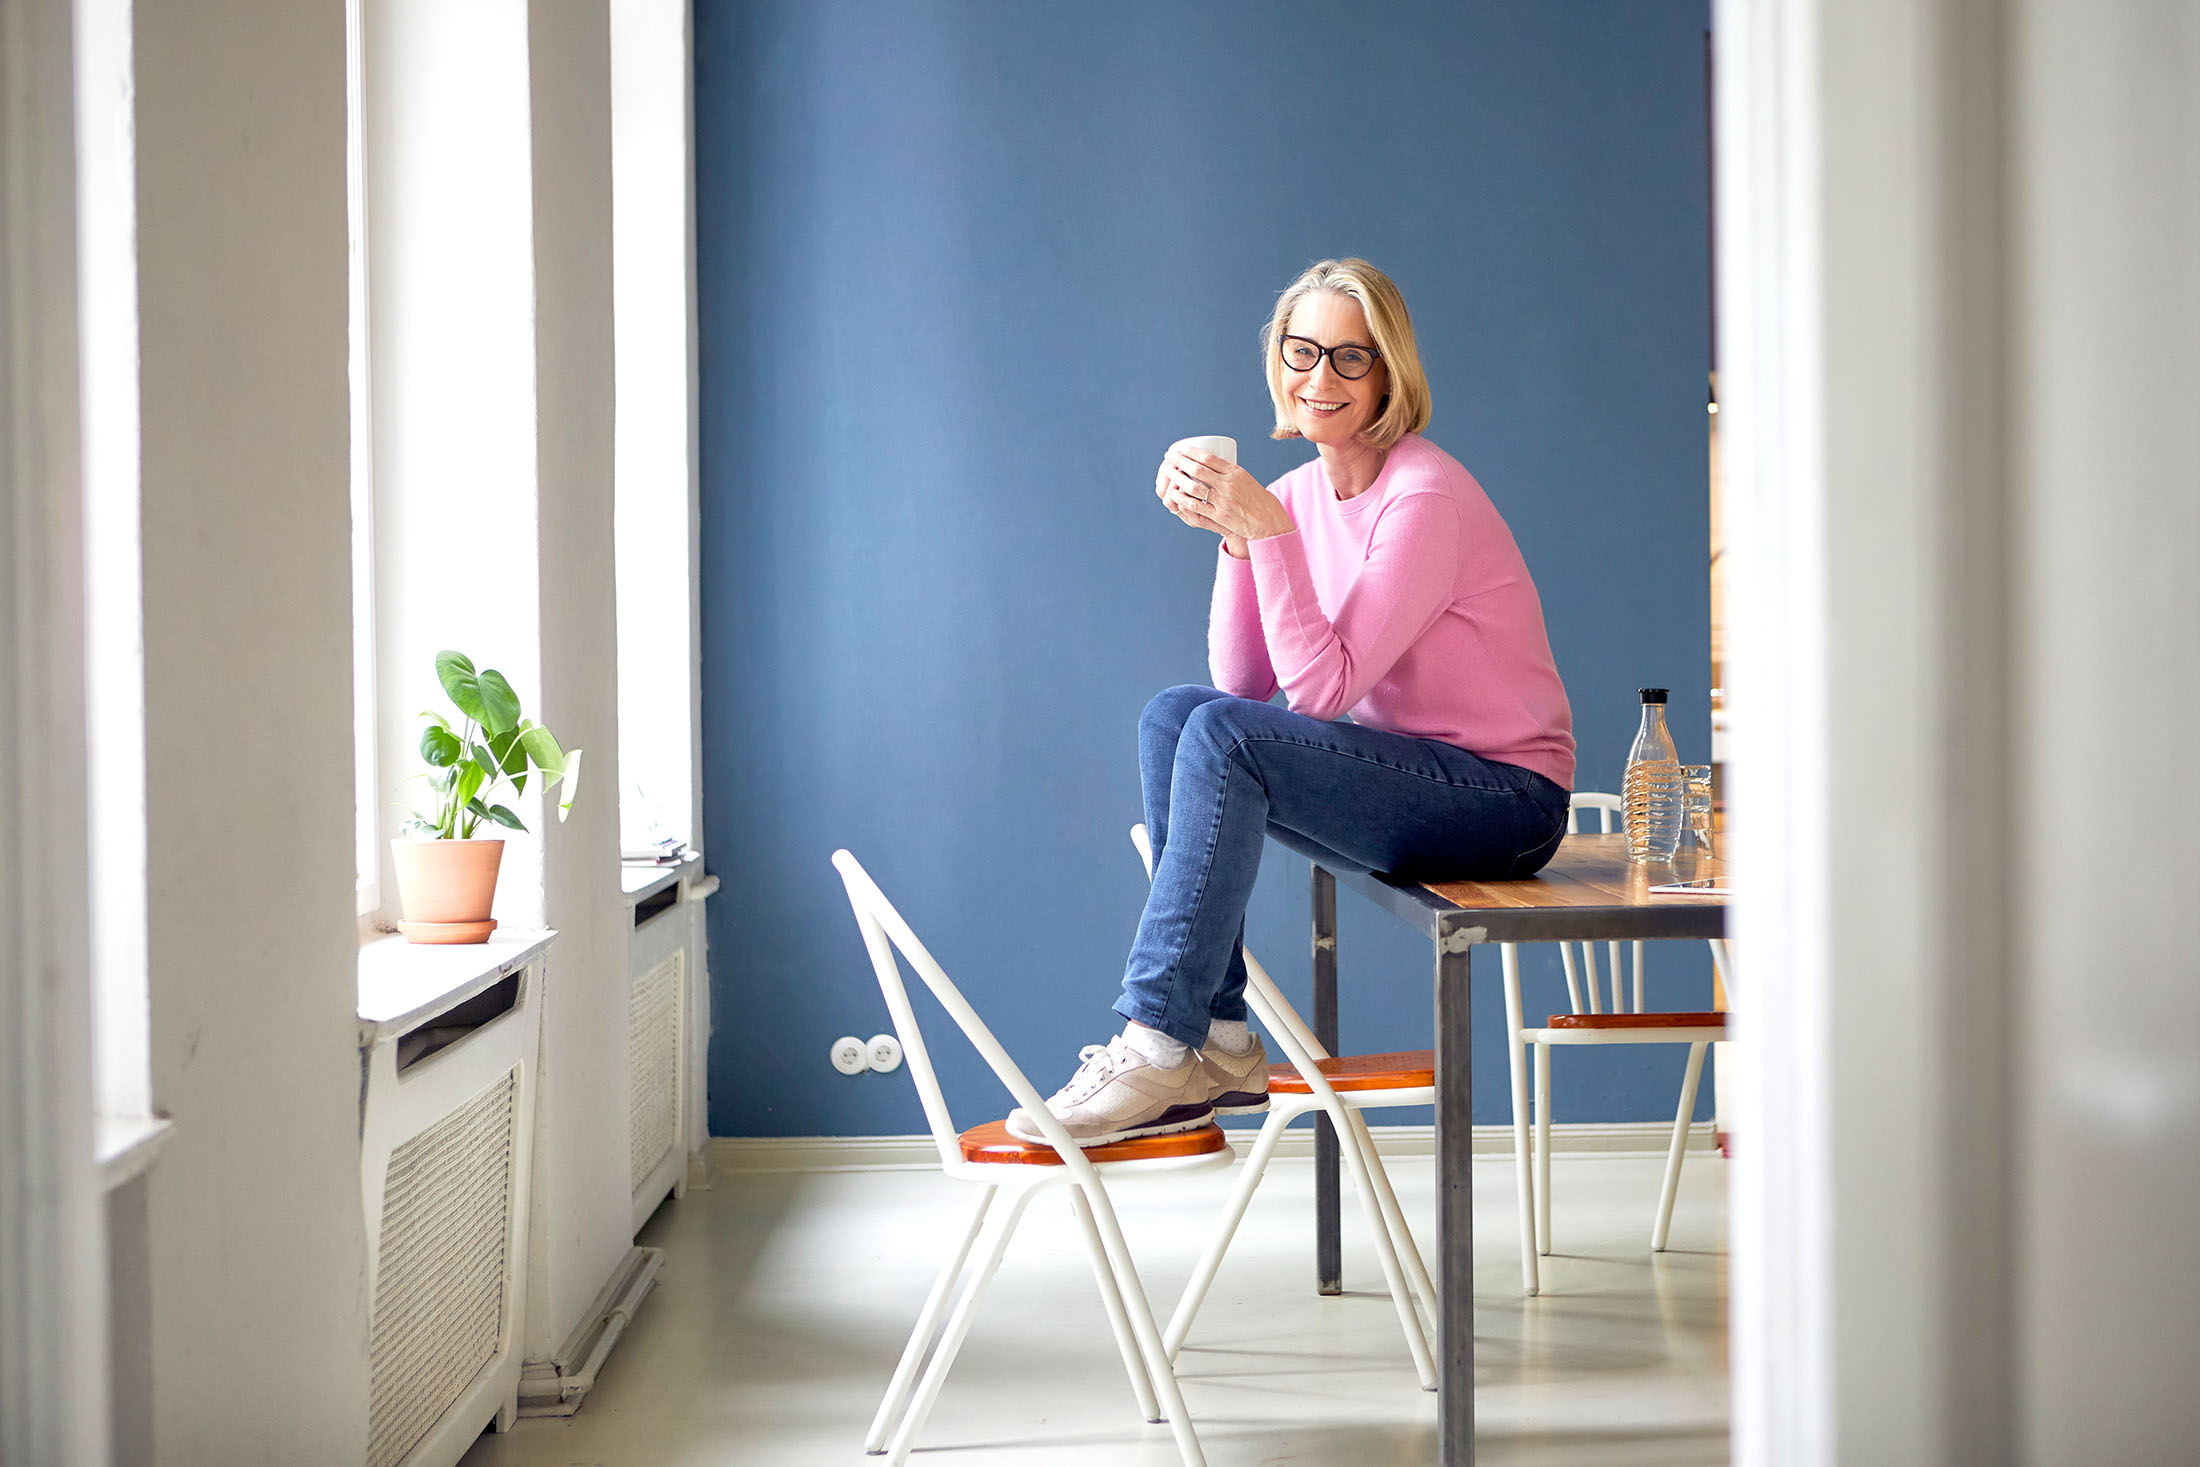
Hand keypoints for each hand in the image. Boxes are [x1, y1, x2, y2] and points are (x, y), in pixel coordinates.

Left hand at [1154, 442, 1293, 555]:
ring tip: (1168, 473)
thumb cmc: (1258, 500)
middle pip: (1198, 470)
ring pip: (1194, 487)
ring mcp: (1223, 500)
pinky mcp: (1219, 515)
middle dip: (1180, 461)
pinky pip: (1196, 506)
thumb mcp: (1246, 480)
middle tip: (1169, 457)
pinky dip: (1182, 499)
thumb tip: (1208, 465)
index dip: (1191, 452)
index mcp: (1236, 472)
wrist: (1269, 522)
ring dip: (1177, 478)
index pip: (1209, 457)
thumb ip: (1228, 474)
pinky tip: (1174, 494)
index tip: (1180, 449)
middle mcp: (1229, 484)